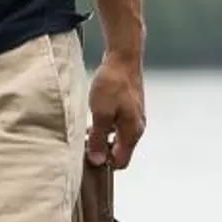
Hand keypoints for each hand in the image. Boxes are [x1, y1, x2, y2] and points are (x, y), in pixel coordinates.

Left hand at [87, 55, 144, 169]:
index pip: (121, 162)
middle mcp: (136, 128)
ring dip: (102, 139)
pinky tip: (93, 120)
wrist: (123, 58)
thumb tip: (97, 160)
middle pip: (120, 151)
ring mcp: (134, 118)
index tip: (87, 156)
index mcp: (132, 132)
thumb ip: (98, 138)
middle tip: (84, 143)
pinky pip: (117, 127)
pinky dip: (105, 128)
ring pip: (117, 139)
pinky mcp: (129, 109)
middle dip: (102, 151)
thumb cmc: (113, 83)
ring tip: (85, 132)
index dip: (104, 163)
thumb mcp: (101, 113)